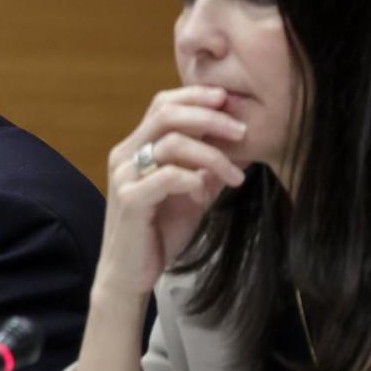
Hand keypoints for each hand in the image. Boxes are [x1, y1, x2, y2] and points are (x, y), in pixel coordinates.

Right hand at [94, 85, 247, 300]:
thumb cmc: (158, 233)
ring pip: (171, 144)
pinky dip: (193, 180)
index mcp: (137, 147)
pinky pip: (166, 177)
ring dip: (212, 155)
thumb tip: (245, 145)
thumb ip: (210, 169)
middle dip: (210, 117)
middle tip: (242, 131)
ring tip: (235, 175)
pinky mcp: (129, 200)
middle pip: (167, 114)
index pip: (163, 104)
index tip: (229, 99)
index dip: (195, 96)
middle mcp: (126, 155)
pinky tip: (205, 194)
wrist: (129, 275)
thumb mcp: (192, 194)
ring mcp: (125, 176)